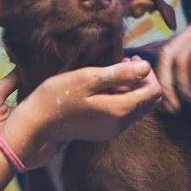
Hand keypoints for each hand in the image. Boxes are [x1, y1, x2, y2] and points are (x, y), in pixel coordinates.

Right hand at [4, 59, 162, 160]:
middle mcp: (121, 124)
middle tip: (125, 62)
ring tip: (112, 71)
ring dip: (132, 88)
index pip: (154, 91)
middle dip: (142, 80)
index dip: (148, 73)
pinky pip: (124, 113)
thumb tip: (146, 67)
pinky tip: (104, 86)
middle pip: (149, 101)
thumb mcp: (88, 78)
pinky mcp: (104, 131)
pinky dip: (121, 97)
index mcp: (119, 110)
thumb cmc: (58, 96)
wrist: (36, 123)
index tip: (131, 59)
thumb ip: (119, 74)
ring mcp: (113, 130)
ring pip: (137, 107)